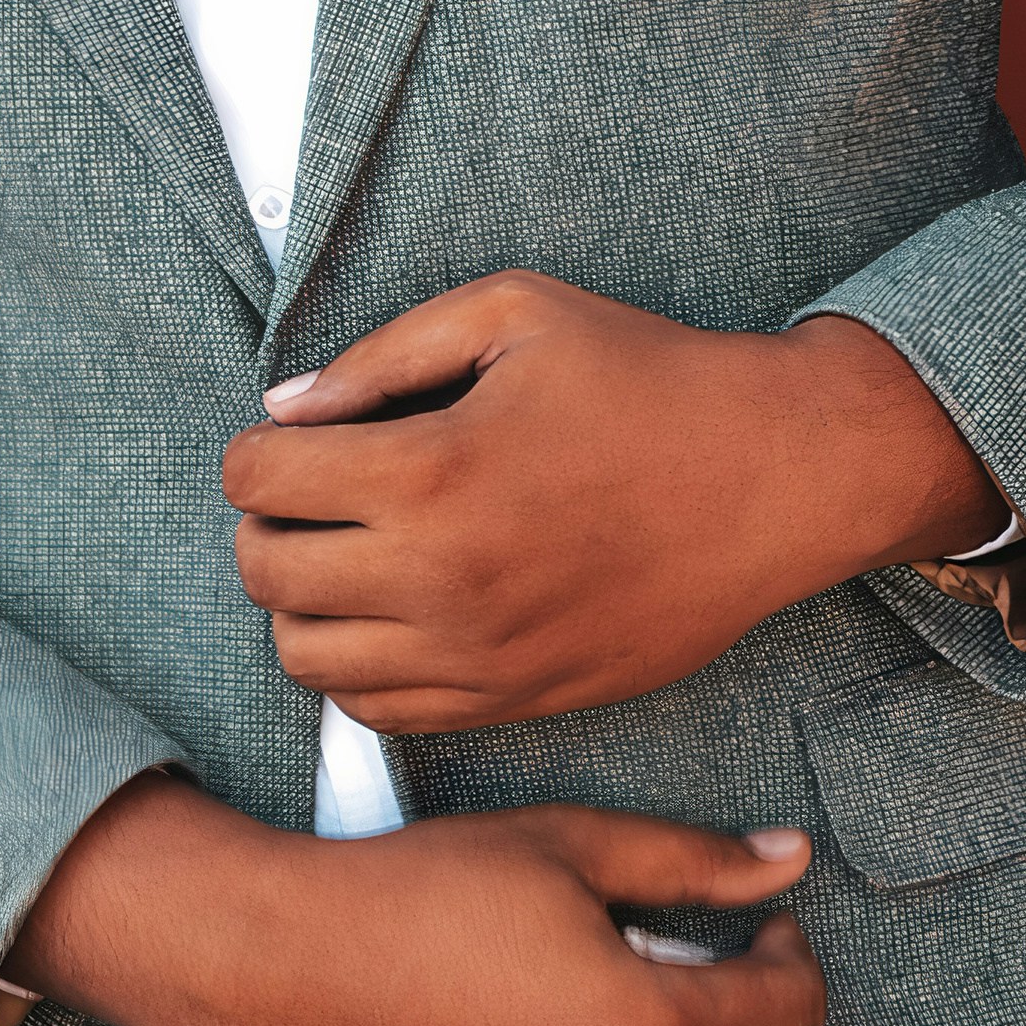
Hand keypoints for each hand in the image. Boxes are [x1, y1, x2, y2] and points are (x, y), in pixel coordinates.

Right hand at [11, 773, 823, 1025]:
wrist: (299, 972)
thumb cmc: (425, 895)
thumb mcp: (568, 846)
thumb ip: (691, 861)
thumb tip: (787, 860)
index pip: (787, 1011)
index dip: (789, 954)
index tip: (762, 924)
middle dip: (756, 1017)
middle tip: (704, 959)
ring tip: (661, 1021)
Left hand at [221, 272, 995, 731]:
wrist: (769, 476)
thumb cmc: (644, 376)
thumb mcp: (513, 311)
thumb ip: (384, 356)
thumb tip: (287, 409)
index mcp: (432, 473)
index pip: (259, 484)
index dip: (256, 452)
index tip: (290, 438)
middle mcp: (442, 581)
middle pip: (266, 577)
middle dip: (265, 525)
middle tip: (309, 491)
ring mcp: (478, 657)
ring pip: (309, 661)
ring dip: (302, 604)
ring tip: (347, 550)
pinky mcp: (515, 700)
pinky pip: (381, 714)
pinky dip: (358, 665)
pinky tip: (394, 607)